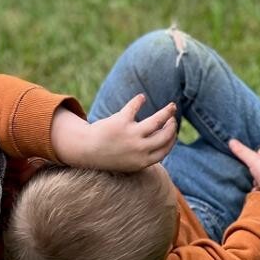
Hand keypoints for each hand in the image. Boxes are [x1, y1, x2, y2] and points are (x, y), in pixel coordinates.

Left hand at [51, 94, 177, 171]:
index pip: (165, 149)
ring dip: (167, 112)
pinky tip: (141, 98)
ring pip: (157, 120)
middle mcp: (140, 149)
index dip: (172, 139)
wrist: (86, 151)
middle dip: (172, 126)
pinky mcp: (121, 122)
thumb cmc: (109, 155)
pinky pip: (134, 106)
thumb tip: (165, 143)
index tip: (173, 131)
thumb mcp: (130, 161)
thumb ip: (146, 156)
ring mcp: (131, 135)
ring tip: (171, 107)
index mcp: (142, 161)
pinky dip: (138, 100)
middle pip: (165, 135)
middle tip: (172, 119)